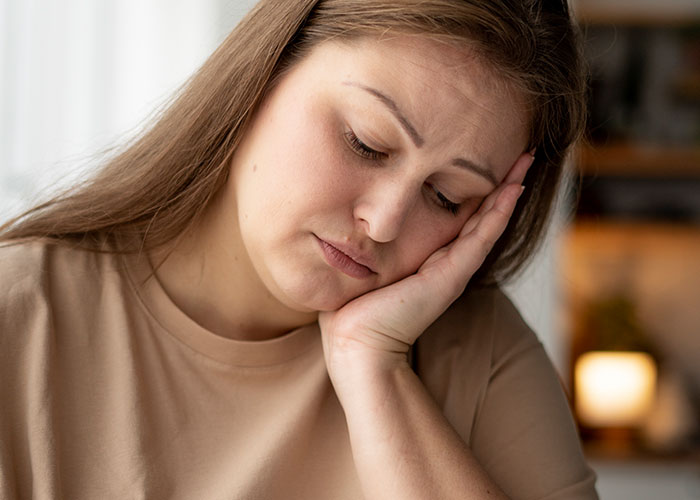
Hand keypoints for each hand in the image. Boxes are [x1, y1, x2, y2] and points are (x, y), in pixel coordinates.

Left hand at [319, 151, 533, 386]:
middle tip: (522, 153)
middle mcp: (448, 263)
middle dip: (501, 184)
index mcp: (430, 261)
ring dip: (508, 189)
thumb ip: (370, 246)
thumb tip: (349, 222)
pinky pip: (482, 235)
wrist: (358, 345)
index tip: (485, 161)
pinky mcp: (451, 275)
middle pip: (482, 215)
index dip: (476, 191)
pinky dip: (499, 211)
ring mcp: (453, 269)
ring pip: (489, 221)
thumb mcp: (366, 266)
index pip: (460, 218)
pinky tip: (514, 188)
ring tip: (526, 161)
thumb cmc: (354, 310)